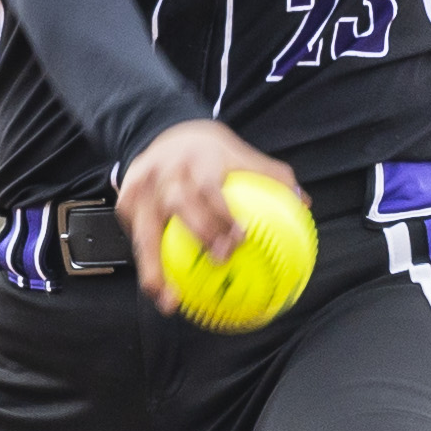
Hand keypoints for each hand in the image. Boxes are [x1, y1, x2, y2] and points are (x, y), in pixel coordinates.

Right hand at [117, 120, 299, 308]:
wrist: (163, 130)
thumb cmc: (210, 152)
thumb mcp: (241, 154)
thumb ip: (272, 176)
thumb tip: (303, 202)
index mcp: (197, 160)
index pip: (209, 187)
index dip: (221, 213)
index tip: (240, 238)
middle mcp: (165, 173)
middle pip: (177, 205)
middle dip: (198, 233)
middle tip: (219, 262)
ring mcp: (141, 188)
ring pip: (145, 231)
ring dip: (154, 268)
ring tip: (168, 300)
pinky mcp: (126, 203)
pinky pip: (137, 239)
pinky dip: (147, 266)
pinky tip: (161, 292)